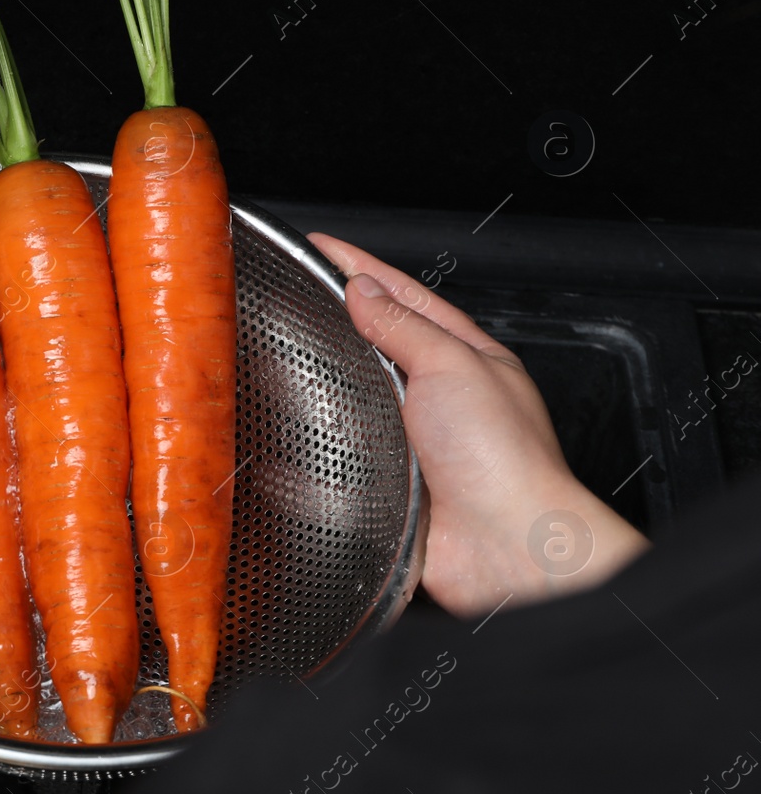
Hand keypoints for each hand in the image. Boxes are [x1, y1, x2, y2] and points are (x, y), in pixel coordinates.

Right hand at [307, 234, 649, 616]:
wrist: (506, 545)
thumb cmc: (505, 460)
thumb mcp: (454, 366)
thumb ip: (404, 326)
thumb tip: (364, 290)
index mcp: (466, 358)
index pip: (404, 296)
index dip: (361, 268)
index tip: (321, 247)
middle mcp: (440, 398)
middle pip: (378, 344)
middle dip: (339, 319)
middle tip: (294, 294)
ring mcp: (412, 442)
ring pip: (356, 399)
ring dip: (327, 383)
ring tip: (287, 357)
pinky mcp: (388, 483)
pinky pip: (341, 456)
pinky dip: (316, 447)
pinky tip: (292, 438)